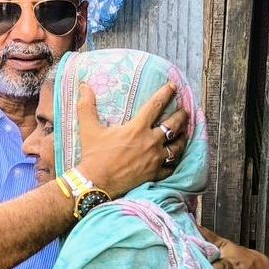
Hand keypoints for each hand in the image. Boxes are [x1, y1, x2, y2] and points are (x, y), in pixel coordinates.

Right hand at [73, 83, 187, 196]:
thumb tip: (83, 86)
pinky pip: (171, 167)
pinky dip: (175, 161)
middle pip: (174, 125)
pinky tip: (175, 158)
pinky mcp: (155, 174)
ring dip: (182, 138)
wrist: (96, 183)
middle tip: (185, 112)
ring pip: (177, 146)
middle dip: (182, 116)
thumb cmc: (93, 155)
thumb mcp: (89, 128)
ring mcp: (155, 159)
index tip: (173, 86)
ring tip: (185, 133)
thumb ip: (86, 105)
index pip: (156, 105)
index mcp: (137, 128)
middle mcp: (150, 142)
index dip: (166, 93)